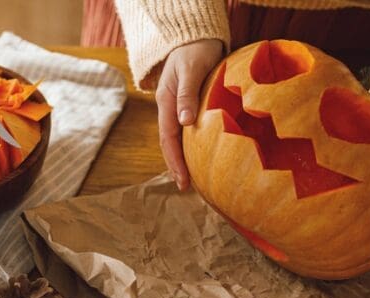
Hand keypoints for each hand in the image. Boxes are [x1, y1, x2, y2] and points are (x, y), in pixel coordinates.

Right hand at [155, 39, 223, 189]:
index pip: (168, 138)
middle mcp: (170, 108)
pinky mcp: (191, 106)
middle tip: (187, 188)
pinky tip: (202, 157)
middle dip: (177, 166)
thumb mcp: (191, 70)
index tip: (183, 180)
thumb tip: (185, 122)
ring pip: (180, 138)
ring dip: (185, 158)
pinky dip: (194, 146)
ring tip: (194, 179)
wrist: (196, 37)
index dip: (174, 160)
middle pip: (171, 143)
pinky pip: (190, 130)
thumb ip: (187, 95)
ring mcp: (179, 107)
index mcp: (166, 102)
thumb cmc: (195, 51)